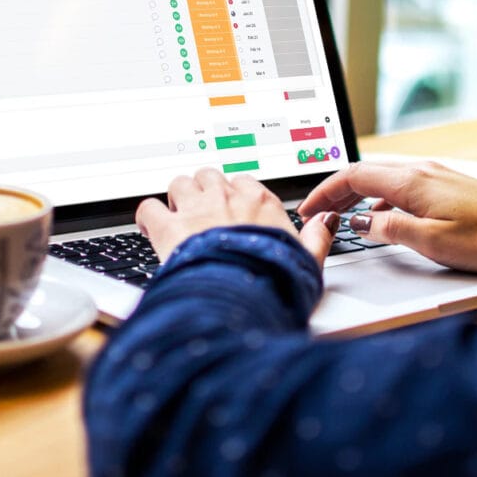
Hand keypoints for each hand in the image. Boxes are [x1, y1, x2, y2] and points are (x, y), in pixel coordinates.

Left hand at [136, 168, 339, 267]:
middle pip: (209, 176)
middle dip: (204, 190)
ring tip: (178, 217)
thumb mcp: (308, 262)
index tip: (232, 211)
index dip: (235, 196)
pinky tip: (150, 229)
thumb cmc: (274, 284)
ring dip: (178, 197)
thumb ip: (317, 237)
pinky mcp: (167, 227)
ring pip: (179, 183)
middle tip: (203, 213)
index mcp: (261, 204)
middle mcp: (227, 198)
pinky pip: (149, 207)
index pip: (244, 182)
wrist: (240, 300)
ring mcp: (195, 209)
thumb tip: (328, 220)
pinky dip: (148, 216)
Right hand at [298, 161, 476, 273]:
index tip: (308, 208)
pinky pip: (399, 184)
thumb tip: (360, 220)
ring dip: (356, 194)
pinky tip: (380, 213)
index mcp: (411, 182)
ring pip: (381, 178)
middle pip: (364, 173)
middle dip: (335, 191)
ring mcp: (433, 175)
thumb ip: (389, 228)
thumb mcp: (430, 241)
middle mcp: (420, 171)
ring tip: (341, 214)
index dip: (324, 191)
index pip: (353, 175)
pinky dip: (378, 196)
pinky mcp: (444, 184)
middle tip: (317, 212)